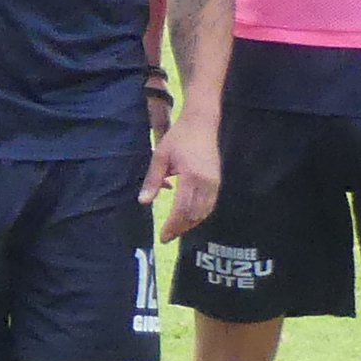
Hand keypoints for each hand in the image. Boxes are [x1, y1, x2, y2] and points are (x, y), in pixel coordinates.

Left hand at [144, 106, 221, 241]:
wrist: (201, 123)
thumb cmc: (178, 138)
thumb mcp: (160, 156)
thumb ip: (153, 180)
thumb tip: (143, 202)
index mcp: (191, 177)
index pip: (182, 209)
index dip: (173, 225)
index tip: (163, 236)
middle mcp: (206, 183)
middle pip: (194, 214)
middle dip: (180, 228)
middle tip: (167, 236)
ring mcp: (214, 183)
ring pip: (204, 212)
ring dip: (190, 224)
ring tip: (176, 230)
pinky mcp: (217, 182)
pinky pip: (210, 205)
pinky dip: (199, 215)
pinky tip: (189, 218)